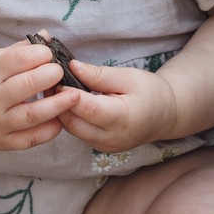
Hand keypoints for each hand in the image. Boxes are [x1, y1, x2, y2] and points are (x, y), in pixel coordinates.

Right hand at [0, 40, 74, 149]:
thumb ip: (20, 50)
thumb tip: (47, 36)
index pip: (17, 60)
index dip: (38, 53)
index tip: (47, 52)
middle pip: (27, 86)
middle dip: (50, 75)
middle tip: (60, 71)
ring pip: (32, 115)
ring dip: (58, 105)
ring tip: (75, 95)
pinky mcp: (2, 142)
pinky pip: (30, 139)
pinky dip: (49, 130)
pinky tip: (60, 119)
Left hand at [57, 61, 178, 153]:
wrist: (165, 116)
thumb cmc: (150, 92)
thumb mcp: (128, 77)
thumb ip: (99, 74)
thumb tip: (72, 66)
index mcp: (122, 119)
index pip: (87, 108)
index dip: (67, 92)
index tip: (54, 74)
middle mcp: (111, 138)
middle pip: (73, 121)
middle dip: (58, 101)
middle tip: (48, 77)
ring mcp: (104, 146)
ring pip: (71, 128)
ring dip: (60, 109)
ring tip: (54, 85)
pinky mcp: (99, 147)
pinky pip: (77, 131)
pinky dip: (69, 115)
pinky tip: (65, 98)